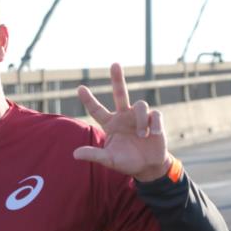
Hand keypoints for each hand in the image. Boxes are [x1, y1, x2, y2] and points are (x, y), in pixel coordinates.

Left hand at [74, 63, 171, 181]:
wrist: (147, 167)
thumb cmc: (126, 161)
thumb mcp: (108, 160)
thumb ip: (94, 155)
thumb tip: (75, 154)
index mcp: (110, 123)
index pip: (97, 109)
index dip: (89, 99)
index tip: (79, 88)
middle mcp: (124, 116)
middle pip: (120, 93)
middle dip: (118, 78)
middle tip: (115, 63)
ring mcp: (139, 117)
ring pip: (141, 105)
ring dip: (140, 120)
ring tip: (142, 136)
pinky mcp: (154, 120)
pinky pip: (155, 114)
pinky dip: (154, 124)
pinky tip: (153, 134)